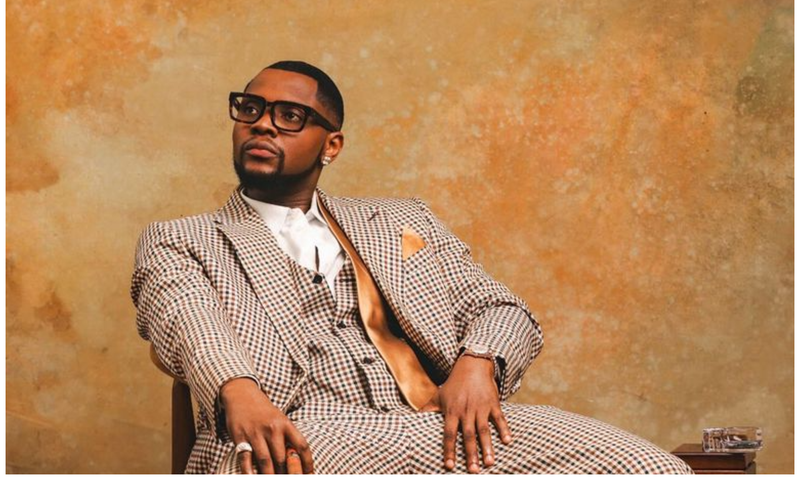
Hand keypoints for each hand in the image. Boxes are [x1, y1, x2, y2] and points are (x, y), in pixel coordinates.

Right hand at [220, 378, 312, 473]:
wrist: (242, 394)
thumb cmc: (264, 412)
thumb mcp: (280, 419)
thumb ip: (287, 438)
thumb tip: (296, 460)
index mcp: (286, 424)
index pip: (301, 446)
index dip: (307, 463)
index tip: (309, 474)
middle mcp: (273, 428)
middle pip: (282, 458)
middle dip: (285, 474)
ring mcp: (256, 433)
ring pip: (265, 461)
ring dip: (269, 475)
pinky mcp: (241, 437)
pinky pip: (245, 458)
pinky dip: (248, 472)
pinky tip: (252, 478)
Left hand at [420, 355, 511, 472]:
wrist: (472, 365)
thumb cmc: (454, 384)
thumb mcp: (439, 395)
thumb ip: (428, 409)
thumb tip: (414, 418)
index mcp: (452, 411)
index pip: (448, 434)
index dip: (449, 450)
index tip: (449, 465)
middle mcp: (466, 410)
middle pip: (468, 435)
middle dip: (470, 454)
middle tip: (473, 471)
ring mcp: (480, 407)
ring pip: (484, 430)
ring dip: (487, 447)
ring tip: (489, 463)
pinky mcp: (493, 403)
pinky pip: (499, 418)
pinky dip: (504, 429)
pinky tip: (507, 441)